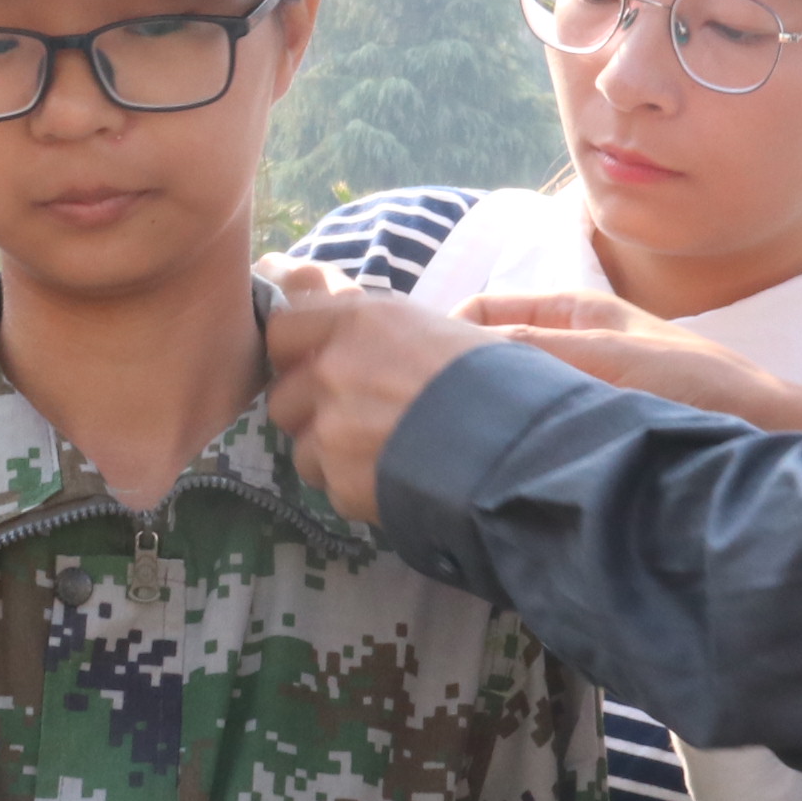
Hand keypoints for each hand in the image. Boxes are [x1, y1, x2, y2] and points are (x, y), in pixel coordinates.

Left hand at [256, 257, 505, 523]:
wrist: (520, 450)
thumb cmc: (493, 378)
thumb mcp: (433, 329)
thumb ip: (372, 328)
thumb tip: (325, 315)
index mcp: (357, 322)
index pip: (282, 328)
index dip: (294, 348)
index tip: (307, 360)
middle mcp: (333, 371)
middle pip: (283, 393)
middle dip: (308, 407)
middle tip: (349, 415)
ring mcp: (333, 431)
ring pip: (301, 446)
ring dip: (328, 451)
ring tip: (377, 452)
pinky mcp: (342, 483)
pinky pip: (329, 485)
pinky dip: (352, 486)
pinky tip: (393, 478)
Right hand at [451, 290, 801, 434]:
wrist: (771, 432)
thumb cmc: (702, 384)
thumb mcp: (610, 360)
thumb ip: (537, 349)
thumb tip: (460, 346)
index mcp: (576, 310)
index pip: (483, 312)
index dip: (441, 333)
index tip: (410, 368)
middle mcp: (576, 342)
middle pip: (491, 353)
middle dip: (456, 377)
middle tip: (419, 413)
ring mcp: (587, 384)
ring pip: (512, 393)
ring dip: (484, 414)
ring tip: (453, 443)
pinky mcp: (599, 425)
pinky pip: (538, 427)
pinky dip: (513, 441)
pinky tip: (501, 469)